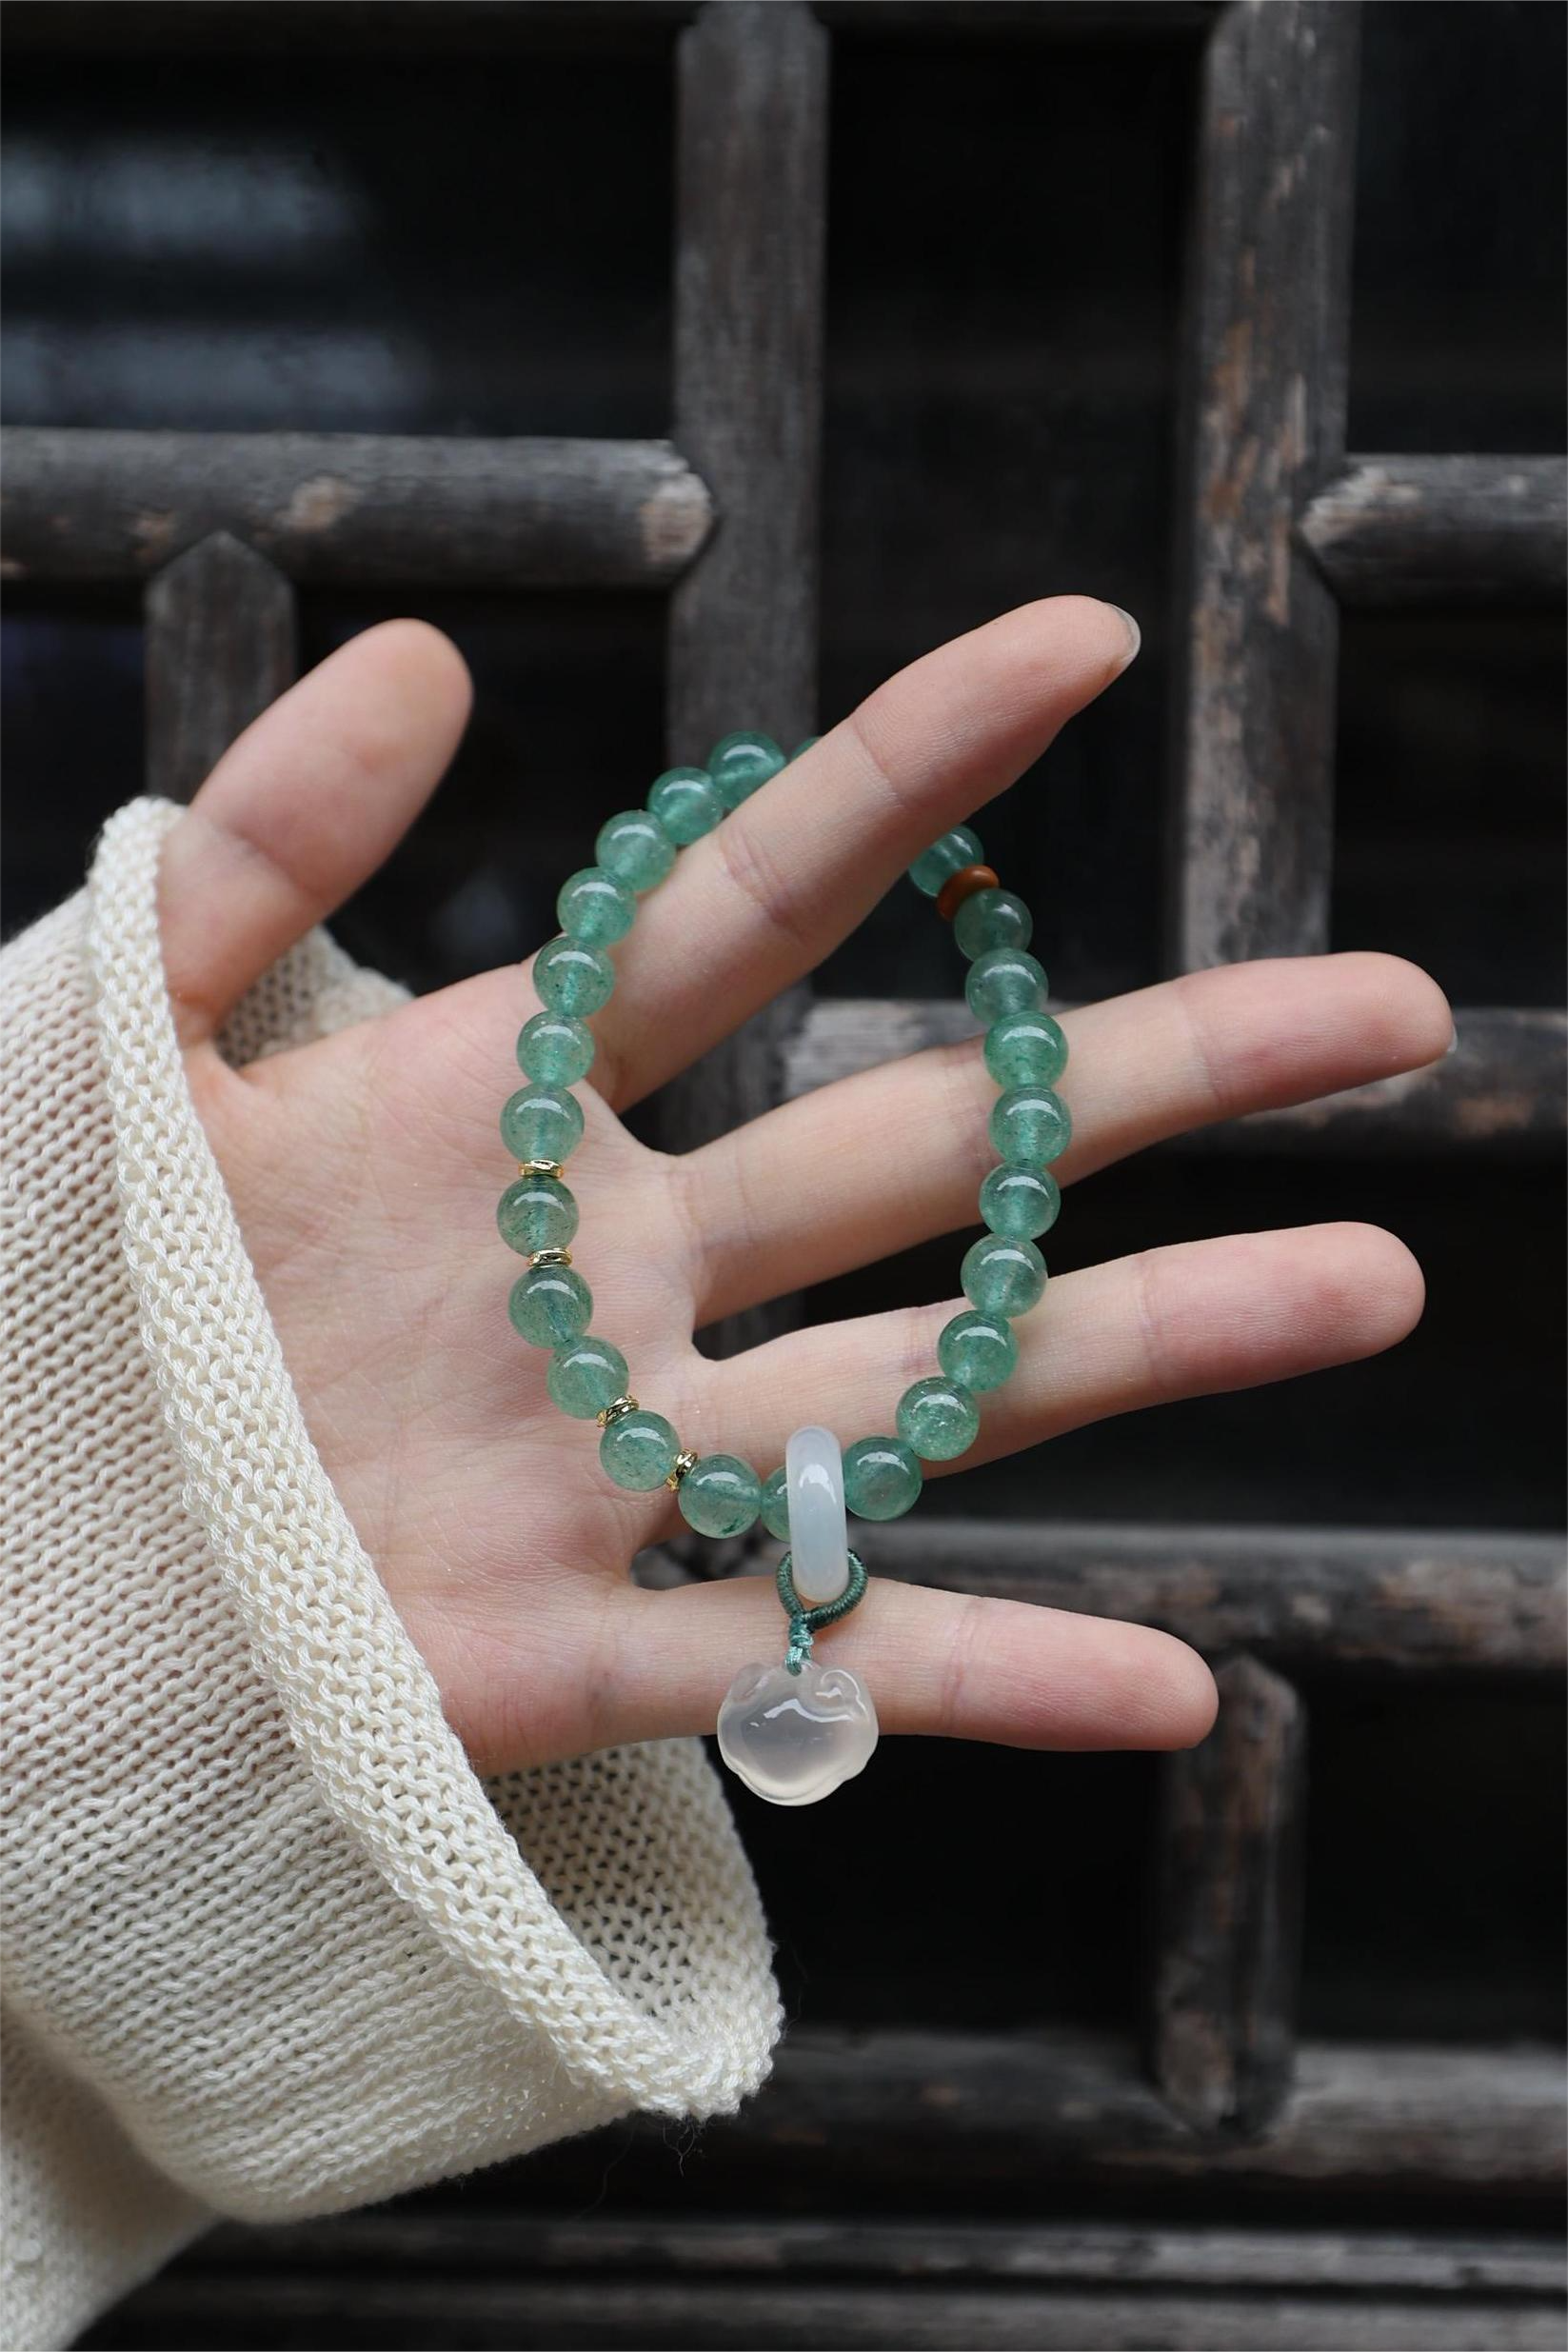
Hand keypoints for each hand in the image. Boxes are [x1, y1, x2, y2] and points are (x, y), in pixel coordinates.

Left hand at [156, 600, 1450, 1775]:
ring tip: (1370, 1282)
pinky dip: (987, 1685)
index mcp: (502, 1105)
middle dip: (1157, 1074)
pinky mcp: (561, 1655)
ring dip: (1154, 1344)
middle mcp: (608, 1274)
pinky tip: (1180, 1692)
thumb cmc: (22, 1279)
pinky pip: (802, 1661)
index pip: (751, 907)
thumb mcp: (123, 1040)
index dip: (916, 773)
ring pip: (927, 1396)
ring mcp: (608, 1465)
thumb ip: (259, 849)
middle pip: (927, 1154)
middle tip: (1386, 1010)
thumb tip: (422, 650)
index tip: (1085, 646)